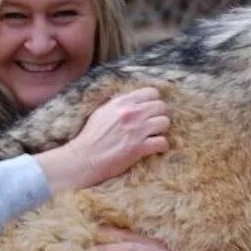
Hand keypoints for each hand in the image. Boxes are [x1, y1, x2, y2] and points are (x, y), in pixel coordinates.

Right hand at [36, 87, 169, 192]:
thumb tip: (131, 100)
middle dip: (160, 115)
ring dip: (161, 130)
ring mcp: (137, 130)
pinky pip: (163, 142)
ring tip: (154, 135)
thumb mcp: (102, 111)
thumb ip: (118, 104)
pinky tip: (155, 148)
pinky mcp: (139, 147)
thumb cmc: (91, 136)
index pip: (152, 92)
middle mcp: (132, 113)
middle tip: (154, 124)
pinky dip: (161, 146)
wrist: (84, 158)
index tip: (151, 109)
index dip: (154, 101)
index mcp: (122, 102)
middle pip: (162, 106)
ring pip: (165, 122)